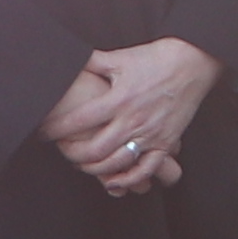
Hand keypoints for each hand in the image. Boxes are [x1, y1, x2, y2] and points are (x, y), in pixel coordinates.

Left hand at [46, 37, 217, 194]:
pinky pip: (146, 170)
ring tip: (82, 163)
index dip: (57, 129)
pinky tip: (113, 181)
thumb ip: (92, 63)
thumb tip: (68, 60)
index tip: (45, 131)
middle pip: (94, 150)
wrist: (193, 62)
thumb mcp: (119, 57)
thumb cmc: (156, 58)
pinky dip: (128, 180)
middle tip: (62, 150)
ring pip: (116, 164)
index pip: (79, 120)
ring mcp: (150, 135)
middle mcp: (133, 120)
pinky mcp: (165, 143)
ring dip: (94, 169)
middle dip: (72, 154)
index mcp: (119, 99)